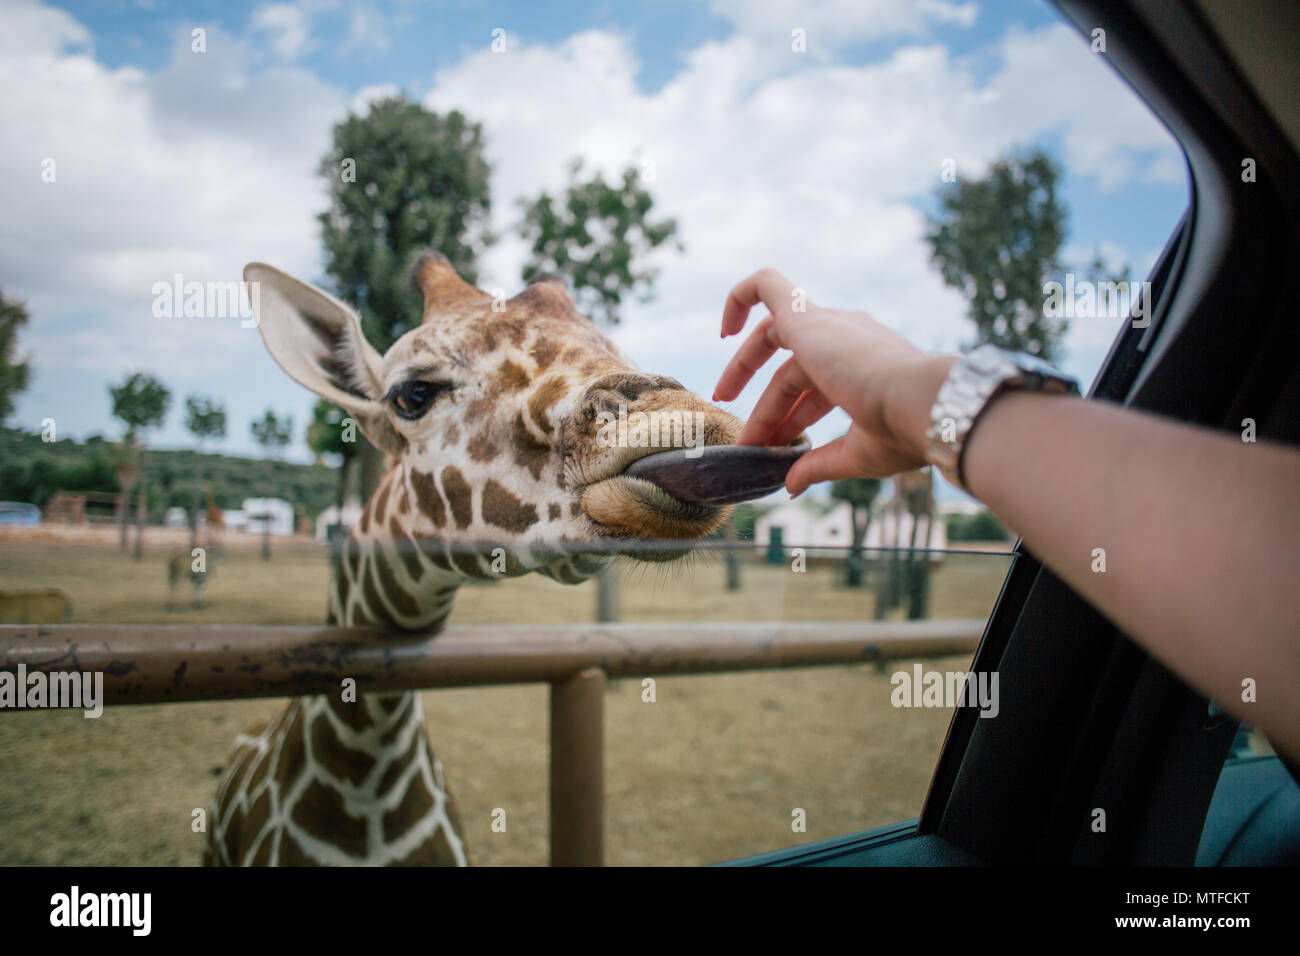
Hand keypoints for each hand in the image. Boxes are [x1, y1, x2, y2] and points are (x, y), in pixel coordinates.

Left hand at [712, 268, 954, 494]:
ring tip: (723, 403)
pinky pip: (766, 285)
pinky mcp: (805, 317)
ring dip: (743, 371)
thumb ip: (819, 464)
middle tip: (745, 439)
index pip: (815, 390)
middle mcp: (847, 339)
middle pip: (791, 369)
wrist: (922, 403)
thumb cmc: (902, 432)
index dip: (791, 421)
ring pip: (772, 335)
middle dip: (766, 406)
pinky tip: (724, 329)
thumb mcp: (856, 454)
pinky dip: (741, 296)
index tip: (774, 449)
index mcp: (865, 367)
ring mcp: (827, 325)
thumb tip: (792, 485)